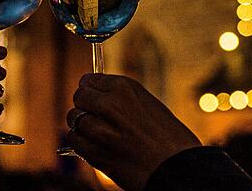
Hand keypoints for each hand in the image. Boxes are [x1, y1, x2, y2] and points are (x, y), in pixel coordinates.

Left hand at [67, 74, 200, 190]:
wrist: (178, 171)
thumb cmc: (171, 140)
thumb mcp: (150, 107)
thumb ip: (122, 100)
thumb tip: (99, 97)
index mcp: (125, 89)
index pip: (90, 80)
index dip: (91, 89)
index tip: (92, 94)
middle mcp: (110, 104)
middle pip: (80, 96)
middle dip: (84, 105)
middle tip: (93, 114)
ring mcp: (100, 129)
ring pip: (74, 118)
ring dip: (82, 124)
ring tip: (96, 132)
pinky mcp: (94, 152)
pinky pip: (74, 139)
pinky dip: (80, 141)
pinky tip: (92, 144)